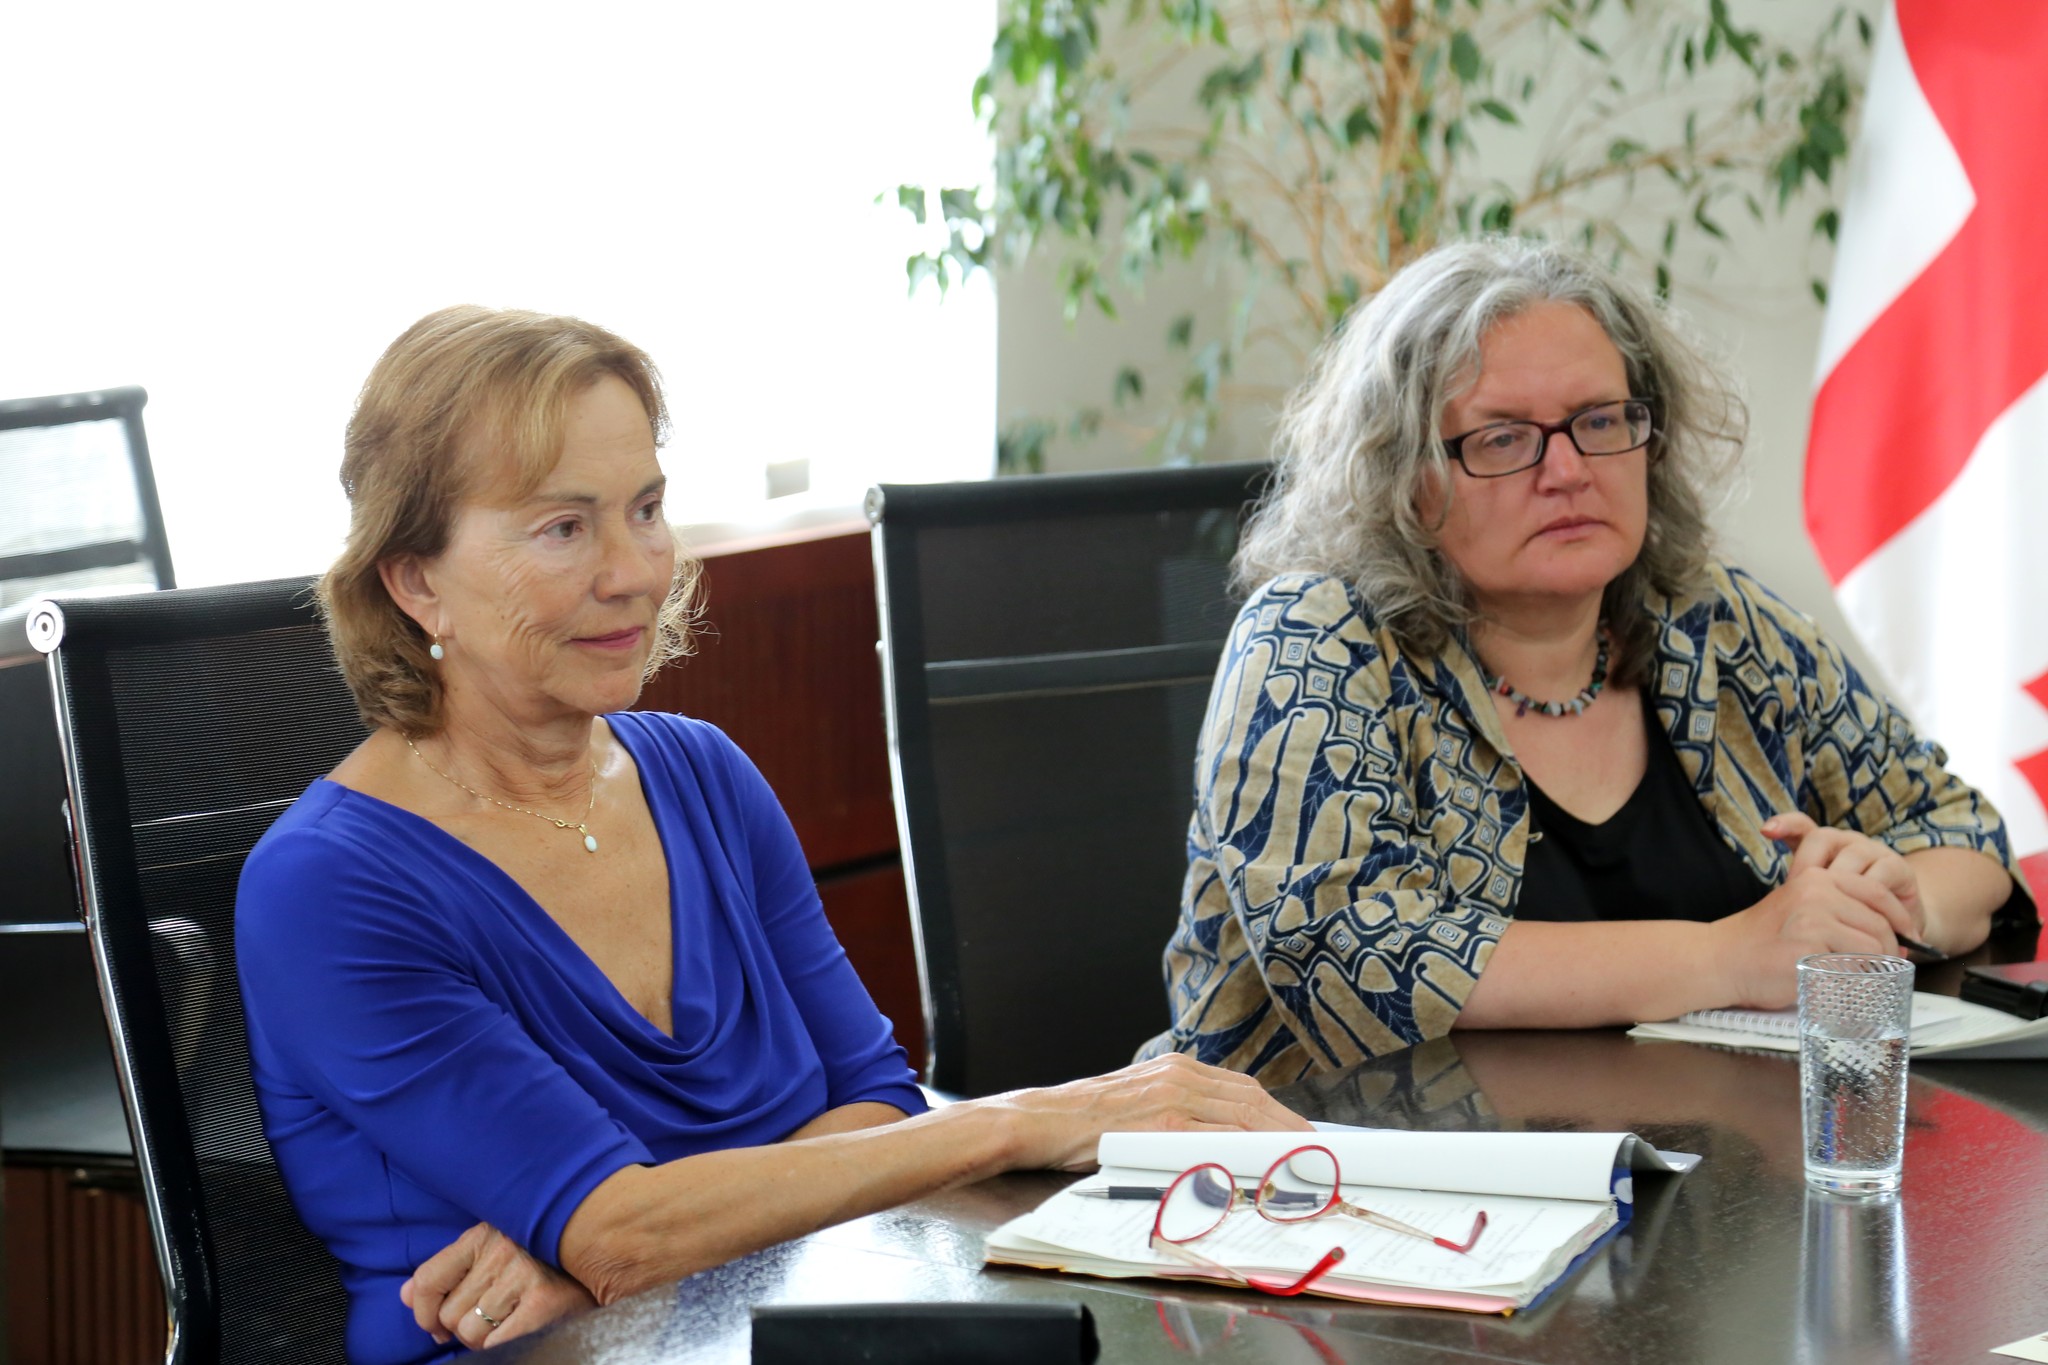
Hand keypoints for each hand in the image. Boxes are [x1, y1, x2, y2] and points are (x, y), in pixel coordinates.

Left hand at [400, 1222, 595, 1350]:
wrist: (602, 1249)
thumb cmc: (541, 1256)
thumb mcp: (494, 1249)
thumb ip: (451, 1269)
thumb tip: (406, 1295)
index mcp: (484, 1234)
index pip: (428, 1279)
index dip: (422, 1312)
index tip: (433, 1326)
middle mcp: (501, 1251)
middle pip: (450, 1314)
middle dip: (461, 1328)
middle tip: (487, 1321)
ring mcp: (523, 1276)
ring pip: (471, 1333)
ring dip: (483, 1340)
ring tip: (507, 1324)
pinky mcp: (544, 1302)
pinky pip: (497, 1343)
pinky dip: (500, 1346)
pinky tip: (517, 1332)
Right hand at [981, 1053, 1312, 1172]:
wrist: (1039, 1120)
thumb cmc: (1081, 1122)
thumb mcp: (1135, 1105)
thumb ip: (1175, 1114)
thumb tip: (1214, 1141)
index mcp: (1174, 1068)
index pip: (1241, 1088)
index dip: (1276, 1111)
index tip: (1300, 1131)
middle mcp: (1179, 1074)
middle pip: (1252, 1100)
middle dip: (1290, 1126)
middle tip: (1318, 1151)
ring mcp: (1173, 1097)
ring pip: (1244, 1116)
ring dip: (1281, 1139)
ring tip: (1307, 1161)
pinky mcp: (1163, 1123)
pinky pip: (1219, 1138)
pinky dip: (1250, 1150)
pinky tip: (1269, 1164)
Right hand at [1709, 862, 1920, 1009]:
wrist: (1721, 960)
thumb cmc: (1762, 944)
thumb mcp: (1800, 911)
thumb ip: (1840, 913)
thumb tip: (1893, 938)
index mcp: (1816, 879)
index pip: (1877, 893)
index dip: (1898, 919)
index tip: (1905, 940)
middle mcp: (1816, 892)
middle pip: (1880, 922)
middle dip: (1891, 950)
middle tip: (1888, 969)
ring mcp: (1813, 918)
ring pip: (1873, 946)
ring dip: (1876, 968)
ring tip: (1863, 980)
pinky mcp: (1809, 947)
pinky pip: (1855, 967)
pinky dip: (1858, 981)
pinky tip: (1845, 986)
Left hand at [1762, 812, 1925, 938]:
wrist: (1897, 928)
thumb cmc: (1850, 913)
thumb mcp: (1822, 905)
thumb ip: (1800, 893)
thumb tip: (1778, 896)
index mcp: (1824, 846)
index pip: (1802, 826)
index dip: (1785, 824)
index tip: (1767, 831)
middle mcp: (1848, 842)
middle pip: (1822, 839)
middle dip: (1809, 867)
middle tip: (1801, 897)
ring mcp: (1874, 851)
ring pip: (1852, 856)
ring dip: (1839, 882)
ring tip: (1830, 908)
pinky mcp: (1899, 868)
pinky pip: (1880, 876)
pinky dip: (1868, 896)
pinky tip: (1859, 915)